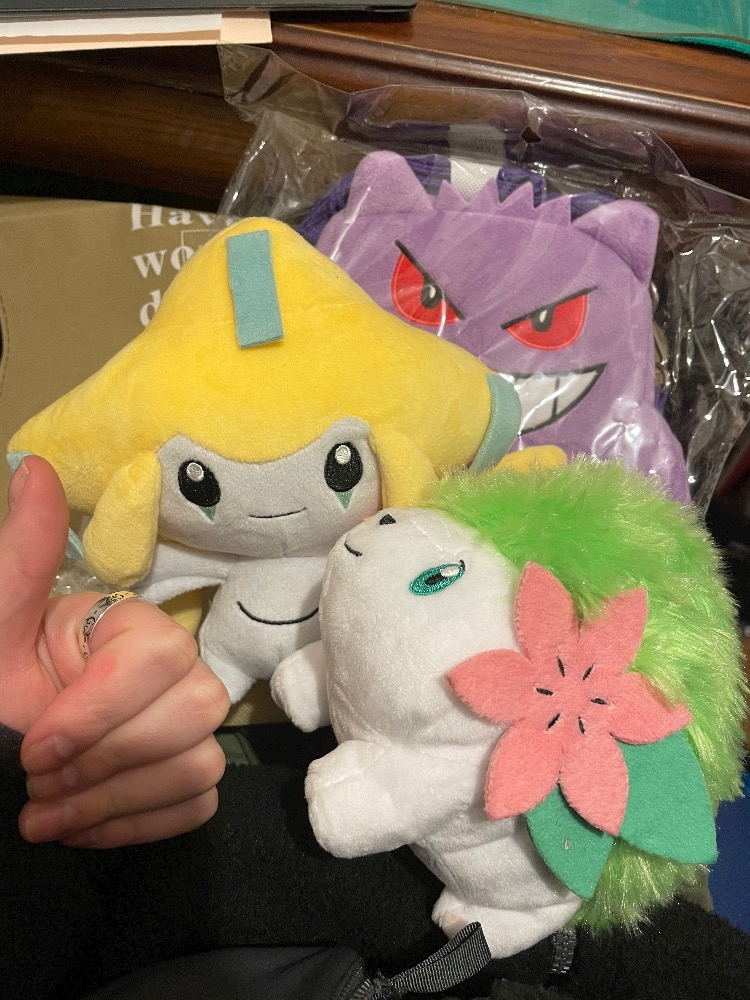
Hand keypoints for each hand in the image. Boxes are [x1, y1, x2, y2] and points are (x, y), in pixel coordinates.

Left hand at [0, 455, 229, 847]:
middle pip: (196, 711)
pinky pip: (198, 806)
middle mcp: (169, 675)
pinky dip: (136, 825)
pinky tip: (79, 827)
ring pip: (198, 765)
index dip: (102, 706)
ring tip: (43, 814)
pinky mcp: (185, 784)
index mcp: (127, 629)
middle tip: (36, 779)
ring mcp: (183, 731)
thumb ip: (22, 554)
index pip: (162, 657)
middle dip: (108, 760)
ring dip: (113, 801)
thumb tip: (33, 466)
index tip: (34, 742)